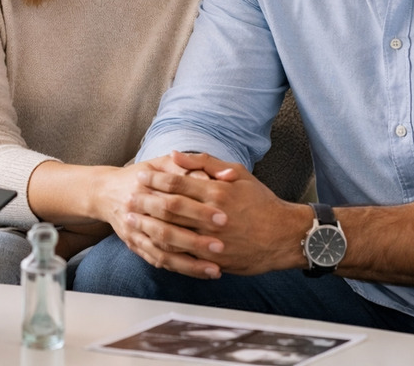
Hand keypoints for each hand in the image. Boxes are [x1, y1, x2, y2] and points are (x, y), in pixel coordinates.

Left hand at [122, 151, 307, 277]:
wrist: (284, 236)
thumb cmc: (260, 202)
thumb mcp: (238, 173)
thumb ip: (205, 163)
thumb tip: (176, 154)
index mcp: (217, 192)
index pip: (177, 183)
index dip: (155, 179)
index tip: (140, 175)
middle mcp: (213, 216)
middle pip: (170, 207)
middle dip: (146, 201)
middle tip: (128, 196)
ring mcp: (213, 240)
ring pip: (173, 233)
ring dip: (149, 226)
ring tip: (131, 220)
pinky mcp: (215, 259)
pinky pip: (184, 256)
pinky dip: (166, 251)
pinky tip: (150, 244)